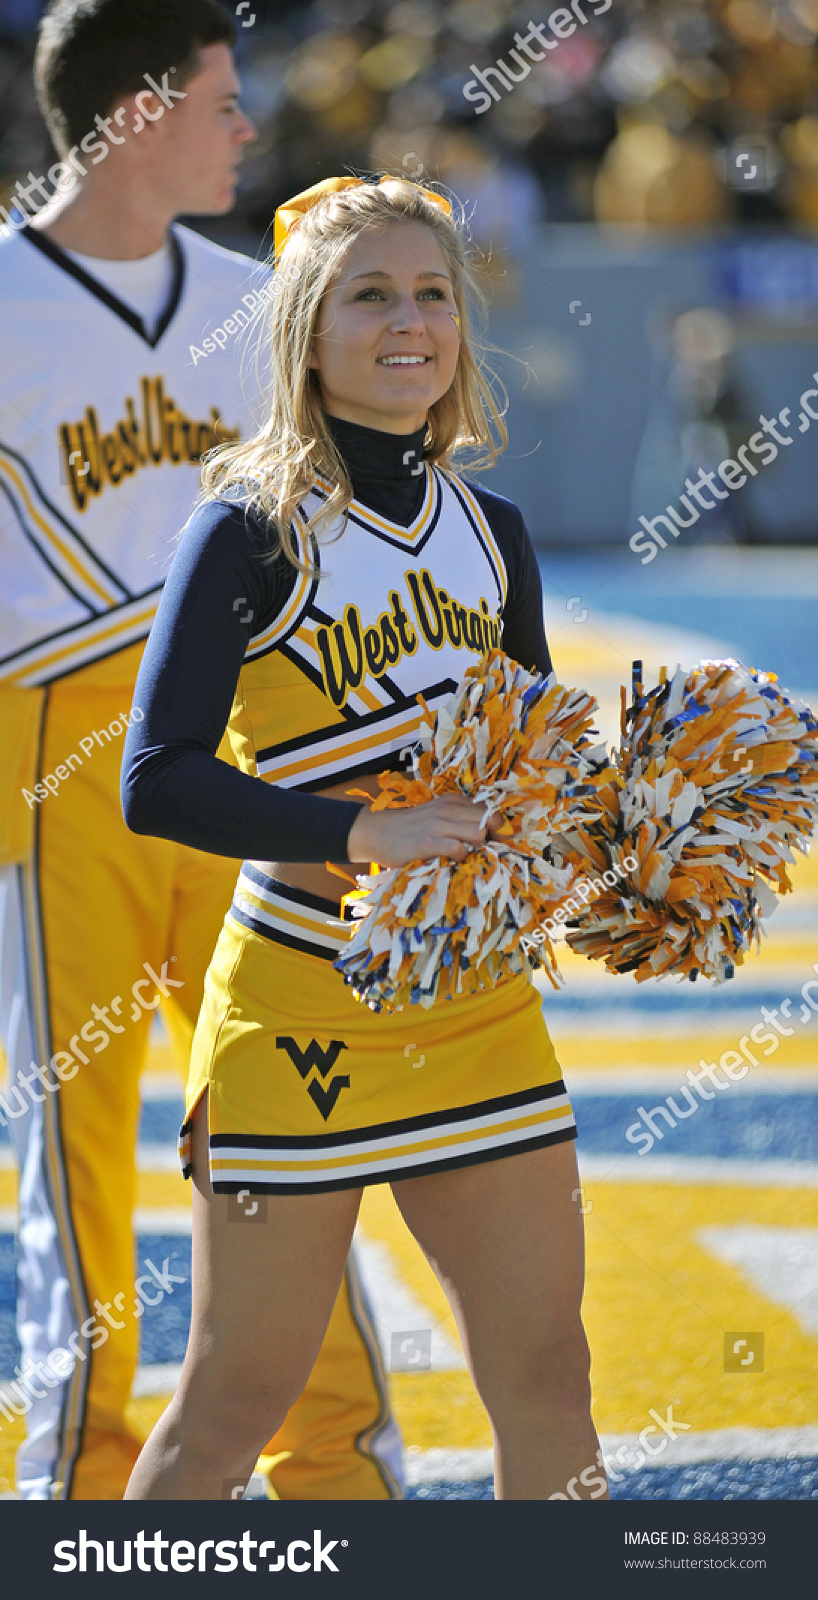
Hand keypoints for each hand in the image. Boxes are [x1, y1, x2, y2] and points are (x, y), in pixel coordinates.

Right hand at [347, 793, 489, 867]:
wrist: (376, 831)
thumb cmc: (409, 827)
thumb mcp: (436, 814)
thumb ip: (458, 819)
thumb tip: (486, 834)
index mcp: (453, 801)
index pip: (489, 809)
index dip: (497, 827)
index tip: (496, 841)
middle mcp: (449, 809)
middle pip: (490, 820)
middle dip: (494, 838)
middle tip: (487, 851)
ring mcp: (438, 825)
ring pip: (478, 833)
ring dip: (479, 848)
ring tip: (469, 856)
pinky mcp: (428, 842)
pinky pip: (458, 848)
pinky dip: (461, 857)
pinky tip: (453, 860)